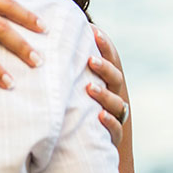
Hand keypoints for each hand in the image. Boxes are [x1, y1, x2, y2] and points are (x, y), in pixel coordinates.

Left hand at [86, 25, 127, 145]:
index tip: (93, 30)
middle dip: (104, 67)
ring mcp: (116, 115)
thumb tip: (55, 30)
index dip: (105, 44)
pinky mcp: (113, 136)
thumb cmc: (83, 104)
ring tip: (89, 88)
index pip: (112, 58)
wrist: (95, 142)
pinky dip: (110, 122)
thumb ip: (74, 62)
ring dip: (104, 94)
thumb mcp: (80, 82)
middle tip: (90, 59)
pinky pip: (116, 129)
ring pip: (117, 103)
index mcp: (109, 79)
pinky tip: (100, 116)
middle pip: (116, 78)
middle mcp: (115, 94)